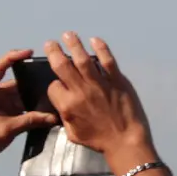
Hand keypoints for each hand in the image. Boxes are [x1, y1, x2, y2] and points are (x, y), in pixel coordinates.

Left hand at [0, 50, 61, 172]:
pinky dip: (27, 103)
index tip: (31, 52)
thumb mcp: (6, 130)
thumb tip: (54, 117)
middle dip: (30, 79)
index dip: (14, 57)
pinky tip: (42, 104)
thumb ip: (30, 121)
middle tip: (50, 76)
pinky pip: (15, 101)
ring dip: (30, 93)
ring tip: (50, 91)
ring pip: (16, 91)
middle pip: (11, 79)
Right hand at [40, 35, 151, 159]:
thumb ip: (65, 115)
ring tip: (69, 34)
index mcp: (68, 105)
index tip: (59, 83)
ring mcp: (100, 84)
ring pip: (83, 59)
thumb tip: (62, 104)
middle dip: (54, 52)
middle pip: (63, 66)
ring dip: (74, 45)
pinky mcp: (117, 81)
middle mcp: (81, 91)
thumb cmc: (98, 140)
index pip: (53, 86)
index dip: (54, 84)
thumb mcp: (73, 133)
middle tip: (51, 43)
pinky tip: (95, 40)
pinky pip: (108, 61)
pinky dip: (101, 49)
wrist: (125, 140)